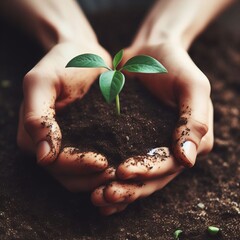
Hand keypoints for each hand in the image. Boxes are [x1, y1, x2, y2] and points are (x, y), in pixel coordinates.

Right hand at [17, 41, 115, 190]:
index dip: (76, 165)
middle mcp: (48, 145)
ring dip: (99, 179)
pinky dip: (103, 170)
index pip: (54, 161)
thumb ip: (36, 117)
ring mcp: (67, 144)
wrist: (85, 55)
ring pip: (80, 175)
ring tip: (121, 175)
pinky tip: (121, 168)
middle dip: (91, 177)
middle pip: (66, 174)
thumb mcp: (42, 81)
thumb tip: (42, 157)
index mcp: (33, 134)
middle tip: (117, 175)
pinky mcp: (84, 140)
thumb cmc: (63, 63)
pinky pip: (92, 163)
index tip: (102, 162)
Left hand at [91, 42, 213, 213]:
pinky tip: (94, 187)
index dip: (147, 172)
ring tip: (96, 198)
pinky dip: (110, 177)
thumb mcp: (192, 85)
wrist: (149, 53)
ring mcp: (150, 146)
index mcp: (190, 140)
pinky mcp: (131, 140)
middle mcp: (171, 149)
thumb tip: (188, 159)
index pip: (170, 165)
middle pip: (152, 178)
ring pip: (136, 177)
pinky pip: (122, 162)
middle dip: (129, 189)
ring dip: (118, 190)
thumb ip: (194, 120)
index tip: (122, 172)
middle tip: (104, 195)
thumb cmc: (174, 65)